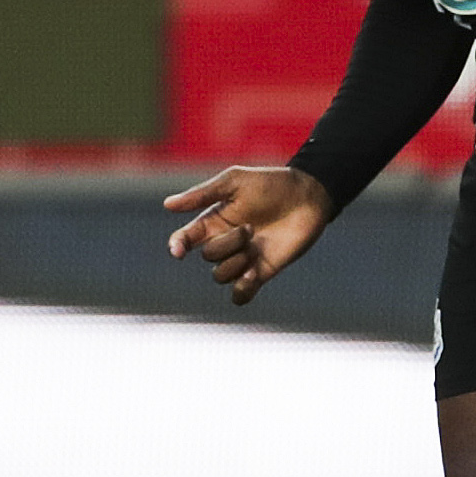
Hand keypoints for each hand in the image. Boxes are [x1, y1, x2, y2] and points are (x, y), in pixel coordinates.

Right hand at [164, 166, 334, 304]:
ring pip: (220, 276)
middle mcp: (225, 242)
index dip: (177, 246)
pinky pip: (240, 295)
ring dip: (235, 264)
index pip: (186, 239)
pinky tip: (253, 274)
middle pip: (208, 256)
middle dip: (226, 244)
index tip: (179, 250)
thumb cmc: (271, 183)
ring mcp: (243, 258)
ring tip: (255, 248)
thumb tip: (167, 204)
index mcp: (214, 220)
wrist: (309, 196)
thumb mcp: (234, 181)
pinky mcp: (262, 272)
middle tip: (250, 227)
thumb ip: (202, 195)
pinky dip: (242, 289)